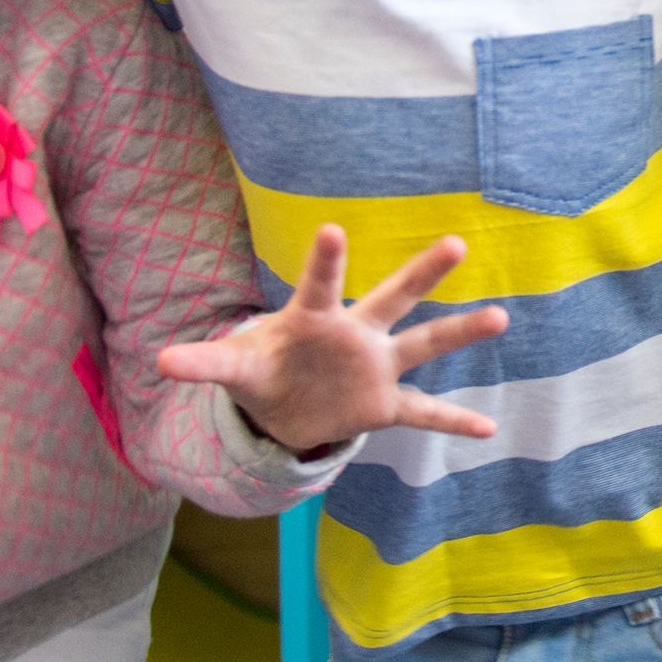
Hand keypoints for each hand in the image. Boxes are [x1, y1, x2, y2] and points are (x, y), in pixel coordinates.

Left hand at [155, 228, 508, 454]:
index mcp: (314, 320)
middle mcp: (355, 335)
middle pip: (392, 299)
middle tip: (455, 244)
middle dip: (421, 274)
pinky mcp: (384, 405)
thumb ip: (206, 360)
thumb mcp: (235, 366)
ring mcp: (376, 368)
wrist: (284, 405)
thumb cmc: (264, 368)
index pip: (321, 285)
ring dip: (460, 332)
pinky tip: (489, 432)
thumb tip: (160, 360)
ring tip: (500, 317)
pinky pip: (424, 414)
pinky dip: (453, 424)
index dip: (325, 261)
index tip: (331, 229)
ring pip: (423, 345)